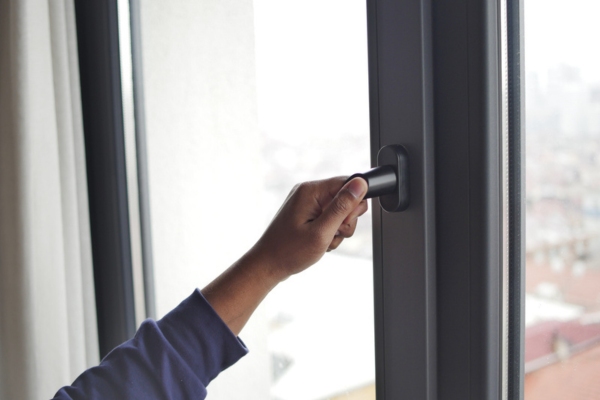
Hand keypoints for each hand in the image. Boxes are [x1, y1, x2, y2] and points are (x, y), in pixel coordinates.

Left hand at [202, 176, 367, 334]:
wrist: (268, 265)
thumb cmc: (289, 251)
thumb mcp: (321, 232)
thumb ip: (342, 207)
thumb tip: (360, 184)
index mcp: (311, 191)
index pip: (348, 182)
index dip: (354, 203)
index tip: (343, 223)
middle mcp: (309, 192)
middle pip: (346, 198)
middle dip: (345, 220)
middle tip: (332, 234)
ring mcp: (308, 203)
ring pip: (340, 211)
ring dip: (338, 230)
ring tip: (323, 242)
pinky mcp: (308, 213)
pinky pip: (330, 219)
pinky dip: (330, 233)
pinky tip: (320, 243)